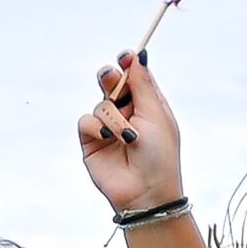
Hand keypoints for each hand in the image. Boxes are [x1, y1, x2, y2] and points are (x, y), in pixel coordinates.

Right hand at [78, 52, 185, 214]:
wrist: (145, 192)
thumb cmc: (160, 156)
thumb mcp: (156, 115)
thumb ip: (143, 85)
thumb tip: (136, 57)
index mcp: (148, 105)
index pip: (135, 77)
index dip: (129, 64)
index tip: (126, 55)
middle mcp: (127, 114)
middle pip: (112, 83)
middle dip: (111, 78)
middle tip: (112, 78)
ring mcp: (108, 128)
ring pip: (100, 103)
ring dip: (112, 116)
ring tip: (126, 135)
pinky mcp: (92, 142)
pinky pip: (86, 121)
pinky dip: (96, 127)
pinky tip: (108, 139)